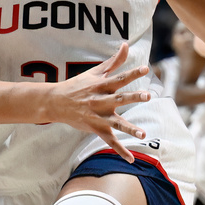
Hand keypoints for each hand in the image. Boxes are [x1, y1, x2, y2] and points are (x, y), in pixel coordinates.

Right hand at [48, 43, 149, 162]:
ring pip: (116, 123)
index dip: (132, 73)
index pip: (119, 78)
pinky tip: (131, 159)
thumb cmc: (78, 85)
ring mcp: (98, 117)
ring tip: (143, 134)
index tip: (145, 69)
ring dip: (129, 128)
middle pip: (119, 99)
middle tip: (147, 95)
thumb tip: (126, 45)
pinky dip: (120, 151)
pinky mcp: (96, 129)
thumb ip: (114, 61)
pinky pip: (109, 141)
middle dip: (133, 97)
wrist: (56, 103)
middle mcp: (100, 101)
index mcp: (101, 86)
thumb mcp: (95, 72)